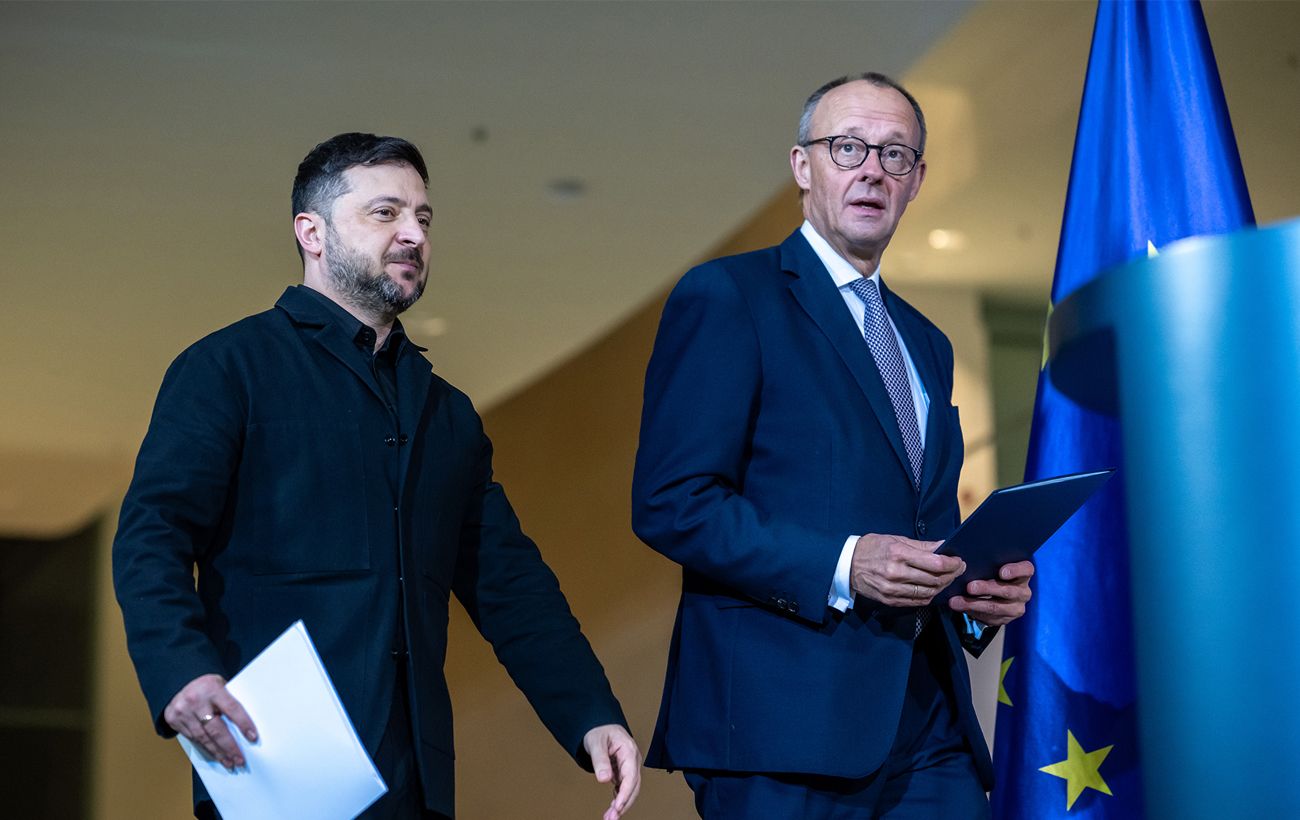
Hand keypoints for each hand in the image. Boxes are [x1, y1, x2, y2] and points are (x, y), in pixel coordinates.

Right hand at [163, 673, 256, 768]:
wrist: (178, 681)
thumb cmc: (208, 686)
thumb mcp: (221, 685)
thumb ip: (230, 701)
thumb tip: (247, 726)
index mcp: (212, 688)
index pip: (232, 708)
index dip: (243, 724)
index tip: (253, 738)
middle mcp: (196, 701)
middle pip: (216, 729)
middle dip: (230, 747)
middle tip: (241, 760)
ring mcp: (183, 712)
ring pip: (203, 738)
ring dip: (219, 753)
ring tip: (230, 763)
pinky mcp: (174, 721)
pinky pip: (193, 739)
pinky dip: (206, 749)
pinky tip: (216, 756)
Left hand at [583, 724, 640, 819]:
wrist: (599, 726)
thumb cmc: (599, 731)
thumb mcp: (596, 742)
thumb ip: (600, 760)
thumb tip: (604, 779)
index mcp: (629, 751)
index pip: (631, 776)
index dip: (625, 793)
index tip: (618, 807)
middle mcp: (633, 760)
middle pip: (633, 786)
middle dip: (624, 804)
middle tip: (611, 817)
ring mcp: (629, 766)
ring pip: (630, 789)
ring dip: (622, 804)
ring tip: (610, 816)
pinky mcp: (624, 771)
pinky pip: (624, 787)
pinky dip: (619, 798)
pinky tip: (613, 807)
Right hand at [850, 533, 964, 606]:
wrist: (846, 565)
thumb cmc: (872, 548)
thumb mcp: (895, 539)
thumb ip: (922, 545)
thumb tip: (944, 545)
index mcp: (899, 553)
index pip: (935, 563)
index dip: (952, 563)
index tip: (959, 560)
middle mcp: (896, 572)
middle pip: (935, 579)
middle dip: (952, 574)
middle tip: (958, 569)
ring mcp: (893, 589)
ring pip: (929, 592)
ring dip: (943, 586)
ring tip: (948, 578)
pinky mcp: (890, 600)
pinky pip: (918, 601)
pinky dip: (930, 595)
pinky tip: (934, 588)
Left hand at [947, 560, 1034, 625]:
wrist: (994, 595)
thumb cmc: (992, 574)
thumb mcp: (993, 567)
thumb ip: (986, 562)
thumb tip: (962, 557)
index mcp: (1023, 574)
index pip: (1026, 569)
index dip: (1016, 570)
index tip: (1002, 572)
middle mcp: (1023, 591)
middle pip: (1008, 591)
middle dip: (987, 589)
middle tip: (970, 587)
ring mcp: (1016, 607)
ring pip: (996, 607)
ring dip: (974, 604)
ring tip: (957, 601)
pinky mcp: (1005, 619)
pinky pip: (989, 617)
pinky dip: (972, 612)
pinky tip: (959, 606)